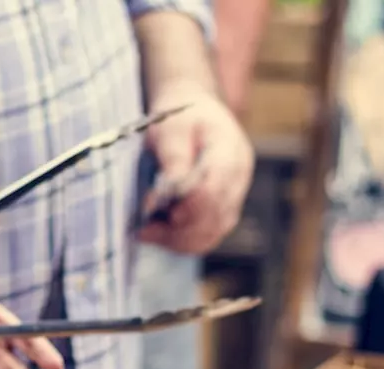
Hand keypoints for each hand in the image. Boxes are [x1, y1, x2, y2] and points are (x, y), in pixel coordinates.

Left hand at [140, 90, 254, 253]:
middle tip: (144, 229)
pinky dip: (182, 241)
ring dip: (178, 240)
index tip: (152, 209)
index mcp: (230, 151)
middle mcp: (239, 179)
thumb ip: (173, 160)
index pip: (215, 189)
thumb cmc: (180, 116)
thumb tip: (164, 197)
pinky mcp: (224, 211)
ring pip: (212, 233)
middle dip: (177, 229)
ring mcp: (235, 198)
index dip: (187, 205)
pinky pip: (207, 236)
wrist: (195, 112)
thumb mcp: (170, 128)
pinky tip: (158, 234)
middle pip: (215, 218)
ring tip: (147, 233)